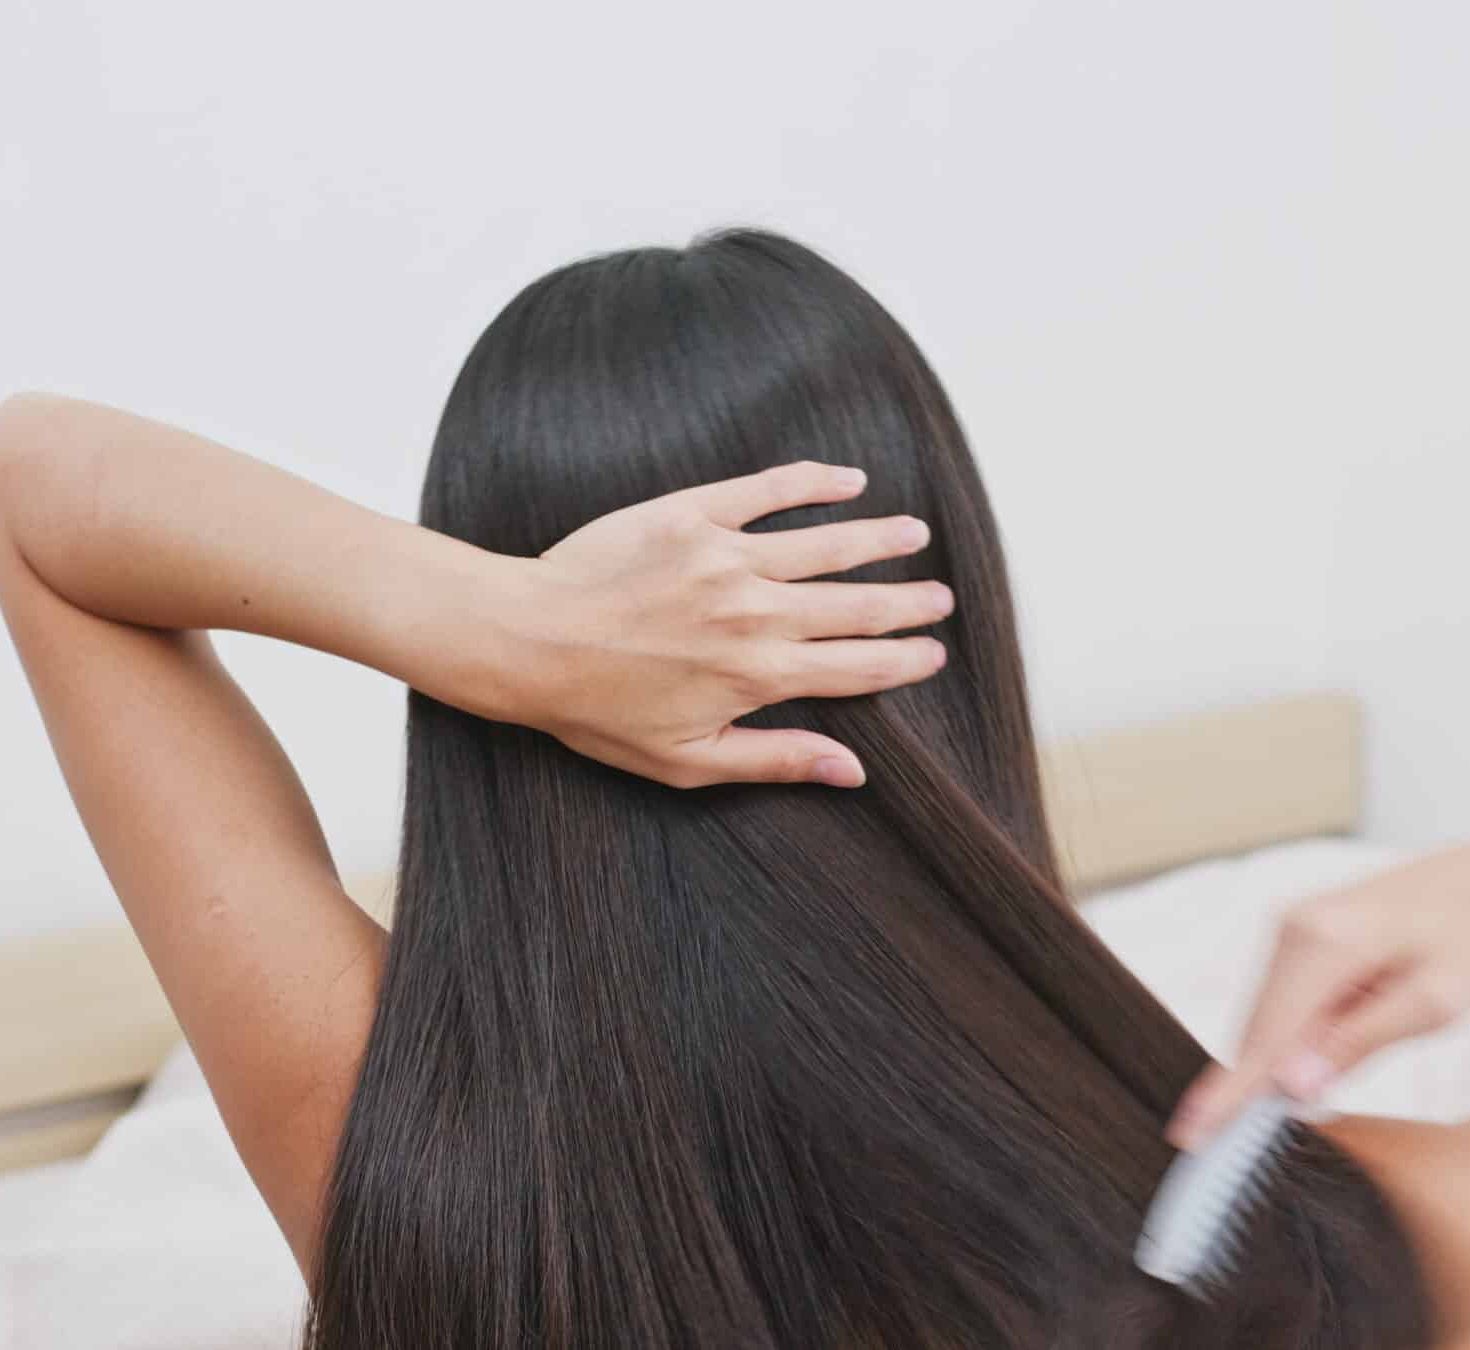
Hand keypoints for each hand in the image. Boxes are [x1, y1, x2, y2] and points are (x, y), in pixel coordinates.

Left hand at [500, 461, 954, 788]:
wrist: (527, 640)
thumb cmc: (598, 711)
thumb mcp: (688, 761)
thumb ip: (776, 759)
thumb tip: (854, 771)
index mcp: (760, 676)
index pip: (856, 667)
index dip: (904, 660)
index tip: (934, 654)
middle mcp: (757, 614)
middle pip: (857, 606)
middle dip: (909, 602)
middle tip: (943, 598)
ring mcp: (727, 559)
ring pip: (827, 545)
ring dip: (880, 540)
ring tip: (916, 534)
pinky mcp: (693, 515)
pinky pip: (769, 491)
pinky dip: (815, 482)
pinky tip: (851, 479)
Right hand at [1166, 841, 1469, 1148]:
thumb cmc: (1468, 944)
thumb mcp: (1436, 1003)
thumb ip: (1359, 1043)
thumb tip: (1290, 1086)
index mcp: (1330, 941)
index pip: (1268, 1037)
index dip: (1230, 1093)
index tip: (1190, 1135)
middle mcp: (1294, 925)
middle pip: (1261, 1030)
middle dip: (1279, 1076)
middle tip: (1352, 1069)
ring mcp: (1289, 925)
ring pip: (1270, 1018)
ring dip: (1301, 1050)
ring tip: (1381, 1023)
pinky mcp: (1293, 932)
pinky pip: (1283, 1000)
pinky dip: (1305, 1028)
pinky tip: (1360, 1012)